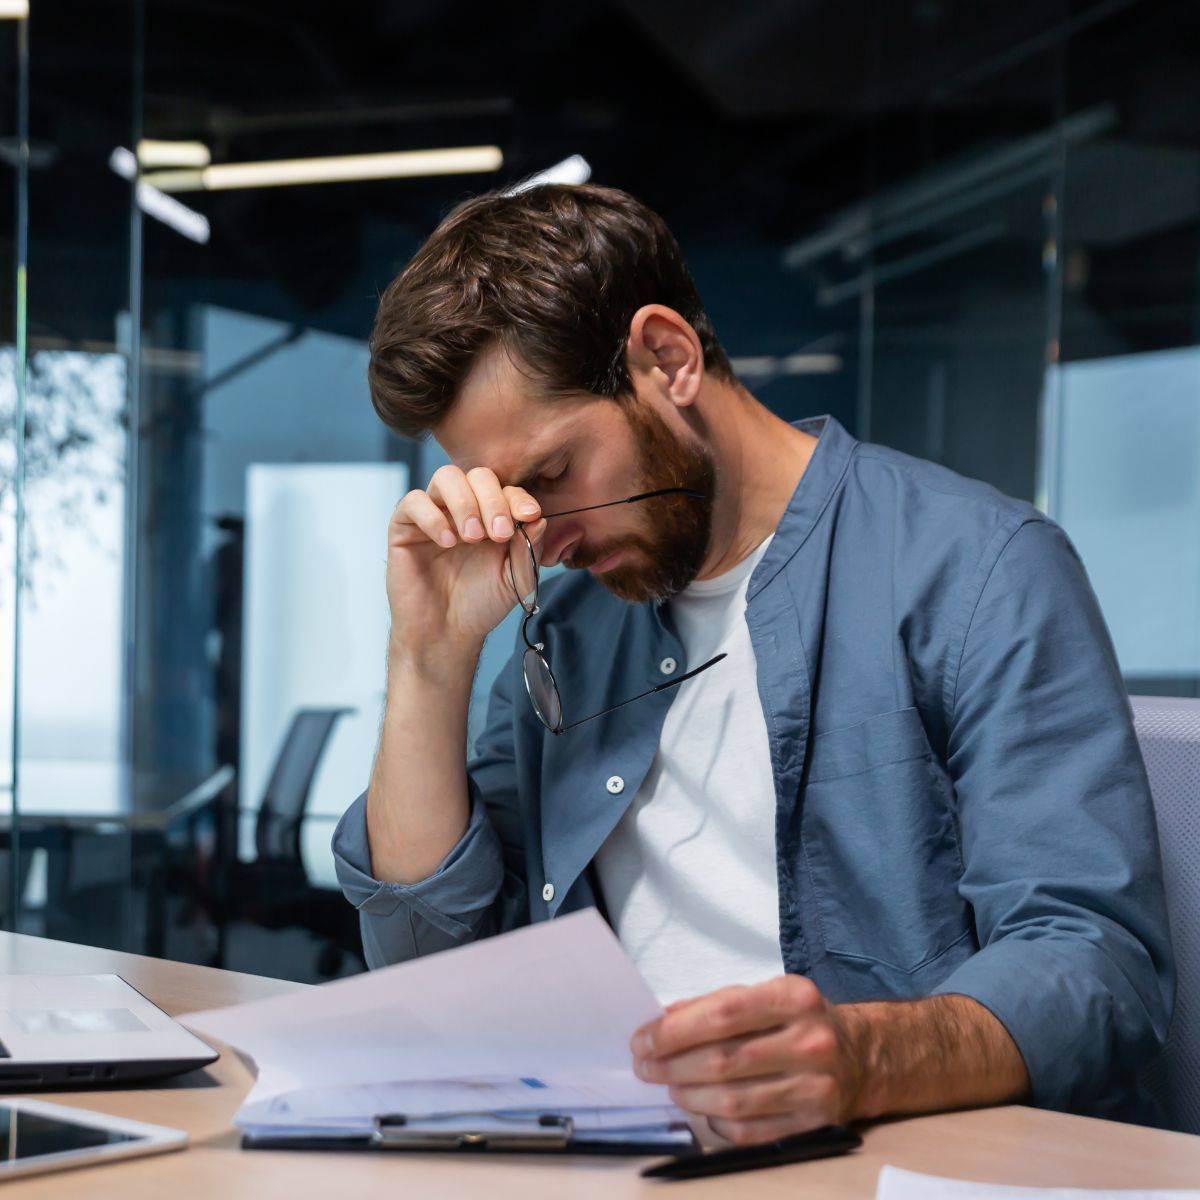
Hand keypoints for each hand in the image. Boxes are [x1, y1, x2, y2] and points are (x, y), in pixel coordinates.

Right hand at [387, 464, 544, 662]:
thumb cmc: (480, 605)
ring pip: (446, 477)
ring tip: (472, 536)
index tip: (529, 515)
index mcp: (493, 517)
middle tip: (498, 533)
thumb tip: (539, 517)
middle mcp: (463, 510)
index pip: (506, 489)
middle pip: (478, 475)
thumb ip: (529, 547)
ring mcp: (434, 515)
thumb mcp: (515, 578)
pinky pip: (414, 502)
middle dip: (493, 500)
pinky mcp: (405, 527)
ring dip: (465, 502)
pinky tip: (447, 542)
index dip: (518, 498)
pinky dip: (433, 517)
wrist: (445, 634)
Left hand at [630, 976, 862, 1145]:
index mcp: (794, 997)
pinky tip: (704, 1109)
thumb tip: (661, 1021)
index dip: (675, 1030)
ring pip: (733, 1101)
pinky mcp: (815, 1124)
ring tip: (670, 1087)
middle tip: (645, 1067)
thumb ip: (715, 1004)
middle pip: (724, 1060)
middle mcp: (810, 1041)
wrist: (859, 1055)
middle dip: (672, 1066)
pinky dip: (717, 1124)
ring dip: (689, 1096)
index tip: (642, 1039)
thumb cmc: (797, 1020)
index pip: (723, 1014)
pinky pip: (751, 1132)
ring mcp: (816, 1087)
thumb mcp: (764, 995)